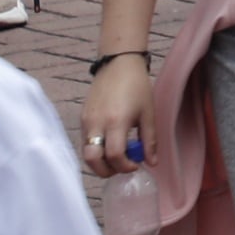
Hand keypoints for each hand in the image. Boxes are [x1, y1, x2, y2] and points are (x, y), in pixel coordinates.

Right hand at [82, 55, 153, 176]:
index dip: (125, 166)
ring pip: (86, 153)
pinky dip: (96, 151)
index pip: (114, 155)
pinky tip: (110, 144)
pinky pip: (85, 142)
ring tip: (118, 157)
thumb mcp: (148, 113)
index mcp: (116, 121)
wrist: (118, 64)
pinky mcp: (82, 118)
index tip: (136, 165)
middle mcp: (97, 123)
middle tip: (122, 167)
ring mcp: (86, 121)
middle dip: (107, 171)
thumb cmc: (137, 86)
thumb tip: (152, 163)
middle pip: (93, 160)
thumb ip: (150, 140)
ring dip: (100, 162)